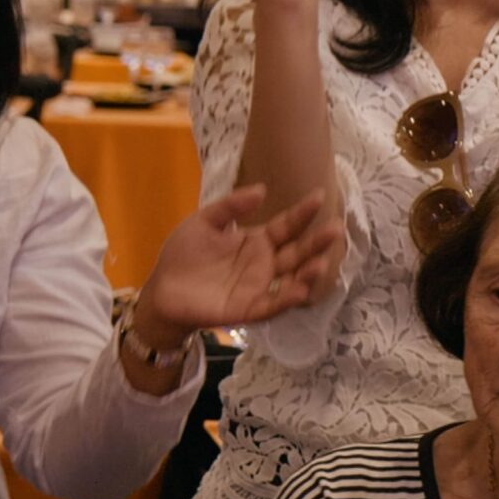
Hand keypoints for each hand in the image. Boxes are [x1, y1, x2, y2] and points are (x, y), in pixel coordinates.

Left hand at [131, 185, 343, 343]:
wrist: (162, 289)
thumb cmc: (184, 255)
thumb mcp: (204, 222)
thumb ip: (231, 206)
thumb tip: (262, 189)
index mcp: (256, 241)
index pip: (286, 226)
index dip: (302, 213)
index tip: (320, 195)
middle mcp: (264, 264)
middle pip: (297, 252)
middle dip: (317, 241)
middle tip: (336, 227)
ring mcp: (258, 287)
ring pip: (292, 279)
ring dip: (309, 272)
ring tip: (323, 260)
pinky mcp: (248, 308)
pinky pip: (272, 304)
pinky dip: (287, 298)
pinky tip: (300, 289)